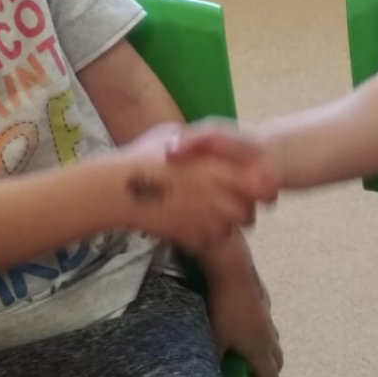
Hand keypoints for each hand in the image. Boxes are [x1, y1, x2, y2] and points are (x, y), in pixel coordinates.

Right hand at [116, 124, 275, 251]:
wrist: (115, 189)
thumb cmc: (140, 157)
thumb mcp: (169, 134)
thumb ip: (194, 140)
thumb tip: (200, 142)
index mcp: (216, 167)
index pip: (261, 185)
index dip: (258, 187)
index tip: (248, 185)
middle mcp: (217, 195)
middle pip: (248, 213)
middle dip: (242, 210)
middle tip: (225, 204)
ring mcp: (204, 219)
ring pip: (230, 230)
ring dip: (223, 225)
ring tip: (204, 215)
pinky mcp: (191, 237)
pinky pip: (209, 242)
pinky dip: (203, 237)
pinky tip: (188, 225)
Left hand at [209, 269, 282, 376]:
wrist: (231, 271)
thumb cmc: (222, 309)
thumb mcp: (215, 340)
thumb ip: (214, 360)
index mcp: (260, 348)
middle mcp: (269, 334)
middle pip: (277, 360)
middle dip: (270, 375)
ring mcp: (268, 315)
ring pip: (273, 340)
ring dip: (267, 353)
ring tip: (250, 356)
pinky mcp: (262, 300)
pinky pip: (266, 324)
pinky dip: (260, 333)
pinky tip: (245, 328)